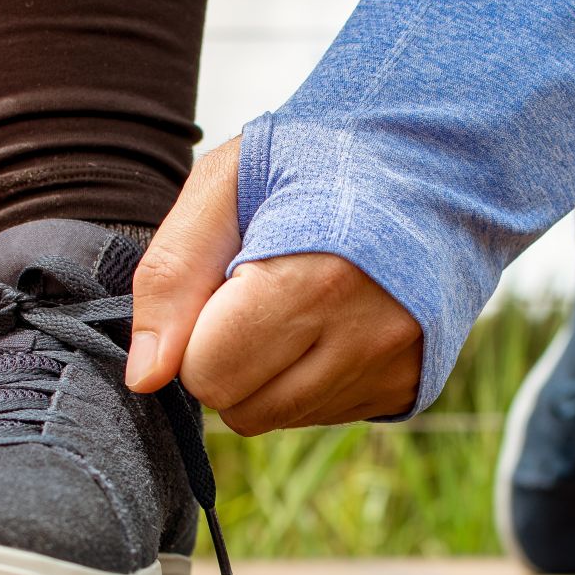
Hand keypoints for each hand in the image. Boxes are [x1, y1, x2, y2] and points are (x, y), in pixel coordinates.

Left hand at [125, 137, 422, 434]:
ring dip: (264, 372)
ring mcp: (393, 367)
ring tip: (293, 300)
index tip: (223, 283)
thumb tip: (145, 377)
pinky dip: (307, 376)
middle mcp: (365, 336)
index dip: (195, 331)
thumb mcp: (226, 184)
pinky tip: (328, 318)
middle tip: (252, 292)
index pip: (208, 374)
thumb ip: (172, 275)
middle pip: (239, 409)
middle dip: (225, 359)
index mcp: (314, 279)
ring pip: (277, 417)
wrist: (429, 156)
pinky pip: (320, 413)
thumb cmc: (314, 158)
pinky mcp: (409, 385)